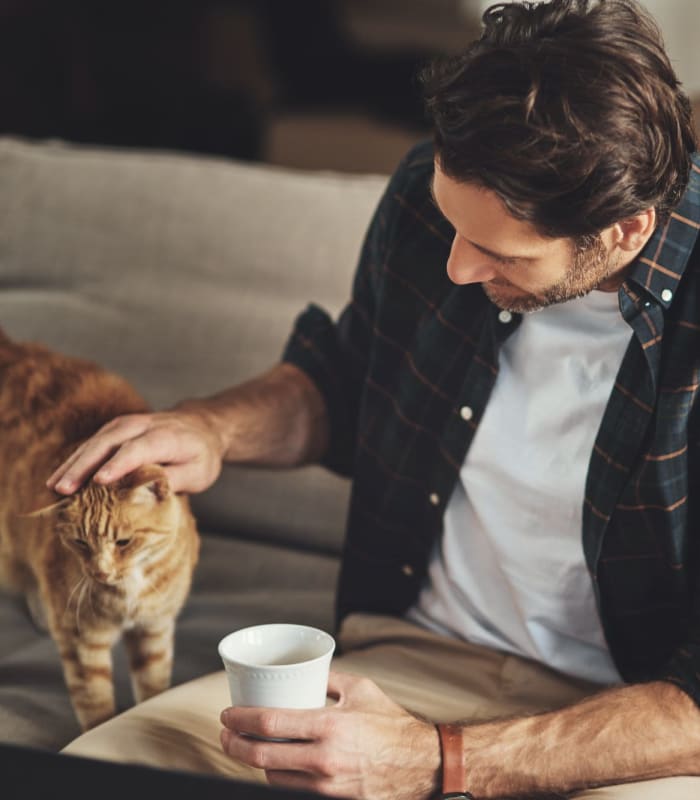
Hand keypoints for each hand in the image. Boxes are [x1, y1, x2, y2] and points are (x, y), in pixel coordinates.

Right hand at [46, 408, 225, 493]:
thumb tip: (147, 495)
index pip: (138, 449)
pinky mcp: (116, 429)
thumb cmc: (201, 454)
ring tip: (54, 486)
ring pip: (96, 441)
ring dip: (74, 463)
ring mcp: (127, 424)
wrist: (202, 426)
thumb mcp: (198, 472)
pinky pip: (93, 443)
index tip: (99, 481)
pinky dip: (76, 459)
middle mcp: (142, 425)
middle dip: (84, 465)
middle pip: (109, 443)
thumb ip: (173, 480)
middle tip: (64, 489)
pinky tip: (61, 477)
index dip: (118, 464)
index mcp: (166, 436)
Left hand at [219, 672, 440, 799]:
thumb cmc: (392, 723)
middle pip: (262, 757)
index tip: (227, 714)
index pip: (270, 724)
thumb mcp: (361, 689)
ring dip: (254, 763)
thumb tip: (303, 671)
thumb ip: (328, 678)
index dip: (240, 720)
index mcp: (329, 726)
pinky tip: (275, 765)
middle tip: (225, 734)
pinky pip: (294, 790)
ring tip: (248, 747)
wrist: (422, 765)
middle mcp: (324, 760)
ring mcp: (327, 787)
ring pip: (273, 778)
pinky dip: (279, 777)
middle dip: (235, 745)